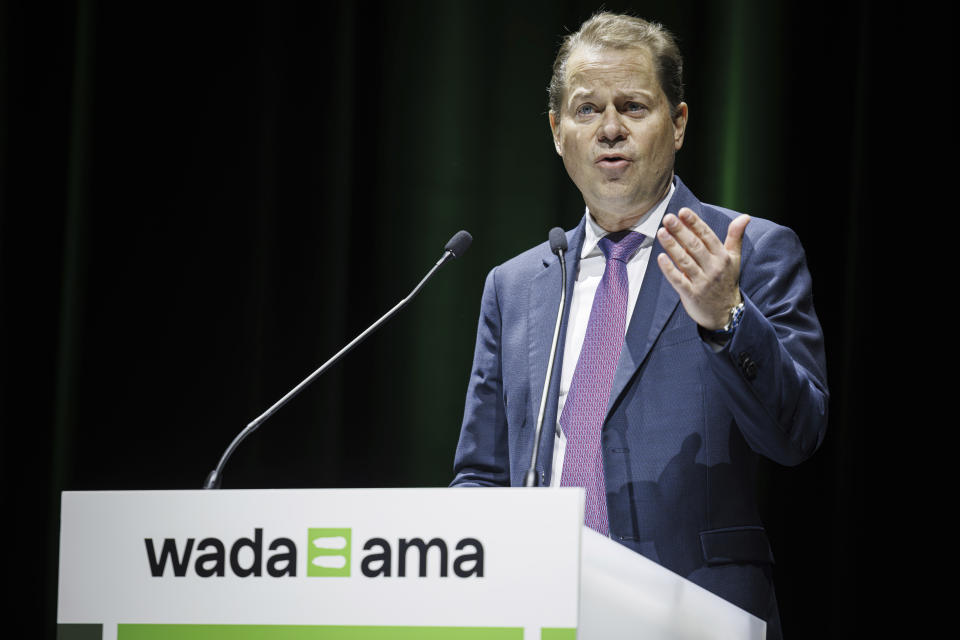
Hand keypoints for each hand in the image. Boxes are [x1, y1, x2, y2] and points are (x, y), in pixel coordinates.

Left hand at [656, 208, 749, 330]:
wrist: (726, 313)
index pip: (707, 236)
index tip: (683, 211)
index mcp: (722, 257)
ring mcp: (702, 282)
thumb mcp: (734, 258)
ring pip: (685, 261)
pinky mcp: (691, 294)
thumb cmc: (726, 281)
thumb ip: (735, 236)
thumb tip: (745, 216)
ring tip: (661, 232)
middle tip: (668, 218)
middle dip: (681, 231)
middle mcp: (713, 268)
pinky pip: (679, 280)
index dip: (695, 223)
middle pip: (695, 246)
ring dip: (672, 246)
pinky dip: (670, 269)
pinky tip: (660, 257)